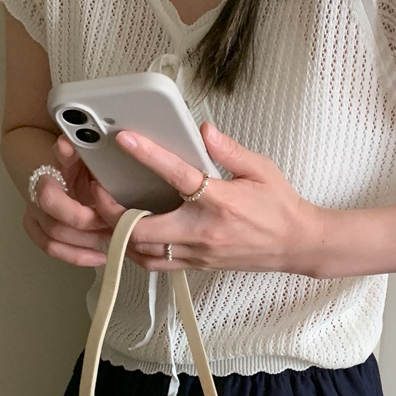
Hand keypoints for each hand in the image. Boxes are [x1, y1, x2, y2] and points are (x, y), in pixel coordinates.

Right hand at [22, 136, 112, 266]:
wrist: (60, 167)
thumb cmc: (77, 162)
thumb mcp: (81, 153)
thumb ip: (75, 150)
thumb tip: (65, 145)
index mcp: (46, 177)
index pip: (49, 199)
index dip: (77, 212)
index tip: (104, 210)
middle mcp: (36, 199)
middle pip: (56, 226)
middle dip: (89, 230)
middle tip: (115, 226)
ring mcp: (36, 216)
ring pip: (54, 240)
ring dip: (87, 243)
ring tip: (112, 237)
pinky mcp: (39, 230)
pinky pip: (53, 250)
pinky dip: (77, 257)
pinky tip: (100, 257)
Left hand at [89, 123, 323, 274]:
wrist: (296, 245)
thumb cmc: (279, 206)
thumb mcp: (261, 169)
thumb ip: (230, 149)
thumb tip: (203, 130)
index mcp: (220, 202)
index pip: (177, 176)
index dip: (148, 156)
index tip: (125, 139)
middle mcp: (204, 232)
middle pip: (142, 229)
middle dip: (113, 211)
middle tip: (99, 190)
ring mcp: (198, 253)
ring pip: (143, 252)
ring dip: (119, 234)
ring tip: (107, 212)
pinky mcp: (197, 265)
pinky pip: (156, 263)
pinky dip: (135, 251)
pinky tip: (128, 235)